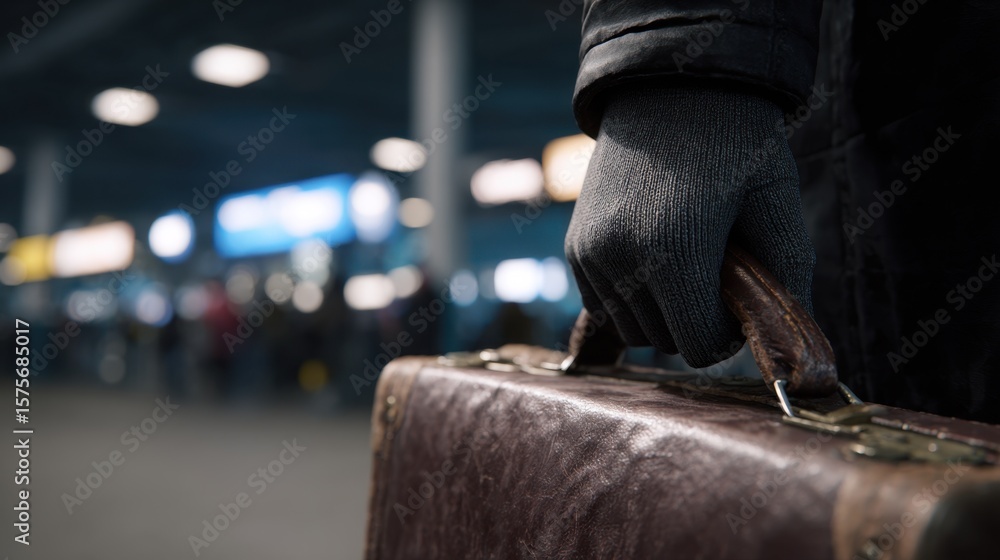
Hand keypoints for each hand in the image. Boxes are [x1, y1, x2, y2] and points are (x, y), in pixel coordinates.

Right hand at [565, 85, 815, 366]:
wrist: (667, 89)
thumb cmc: (733, 141)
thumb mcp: (775, 198)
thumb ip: (787, 273)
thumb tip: (784, 337)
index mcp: (675, 251)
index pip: (699, 347)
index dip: (728, 332)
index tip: (738, 295)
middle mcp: (622, 258)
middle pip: (665, 342)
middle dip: (696, 321)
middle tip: (715, 272)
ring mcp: (592, 255)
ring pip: (632, 330)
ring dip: (662, 314)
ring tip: (684, 264)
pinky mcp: (576, 249)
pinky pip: (605, 307)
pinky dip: (632, 299)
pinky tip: (654, 259)